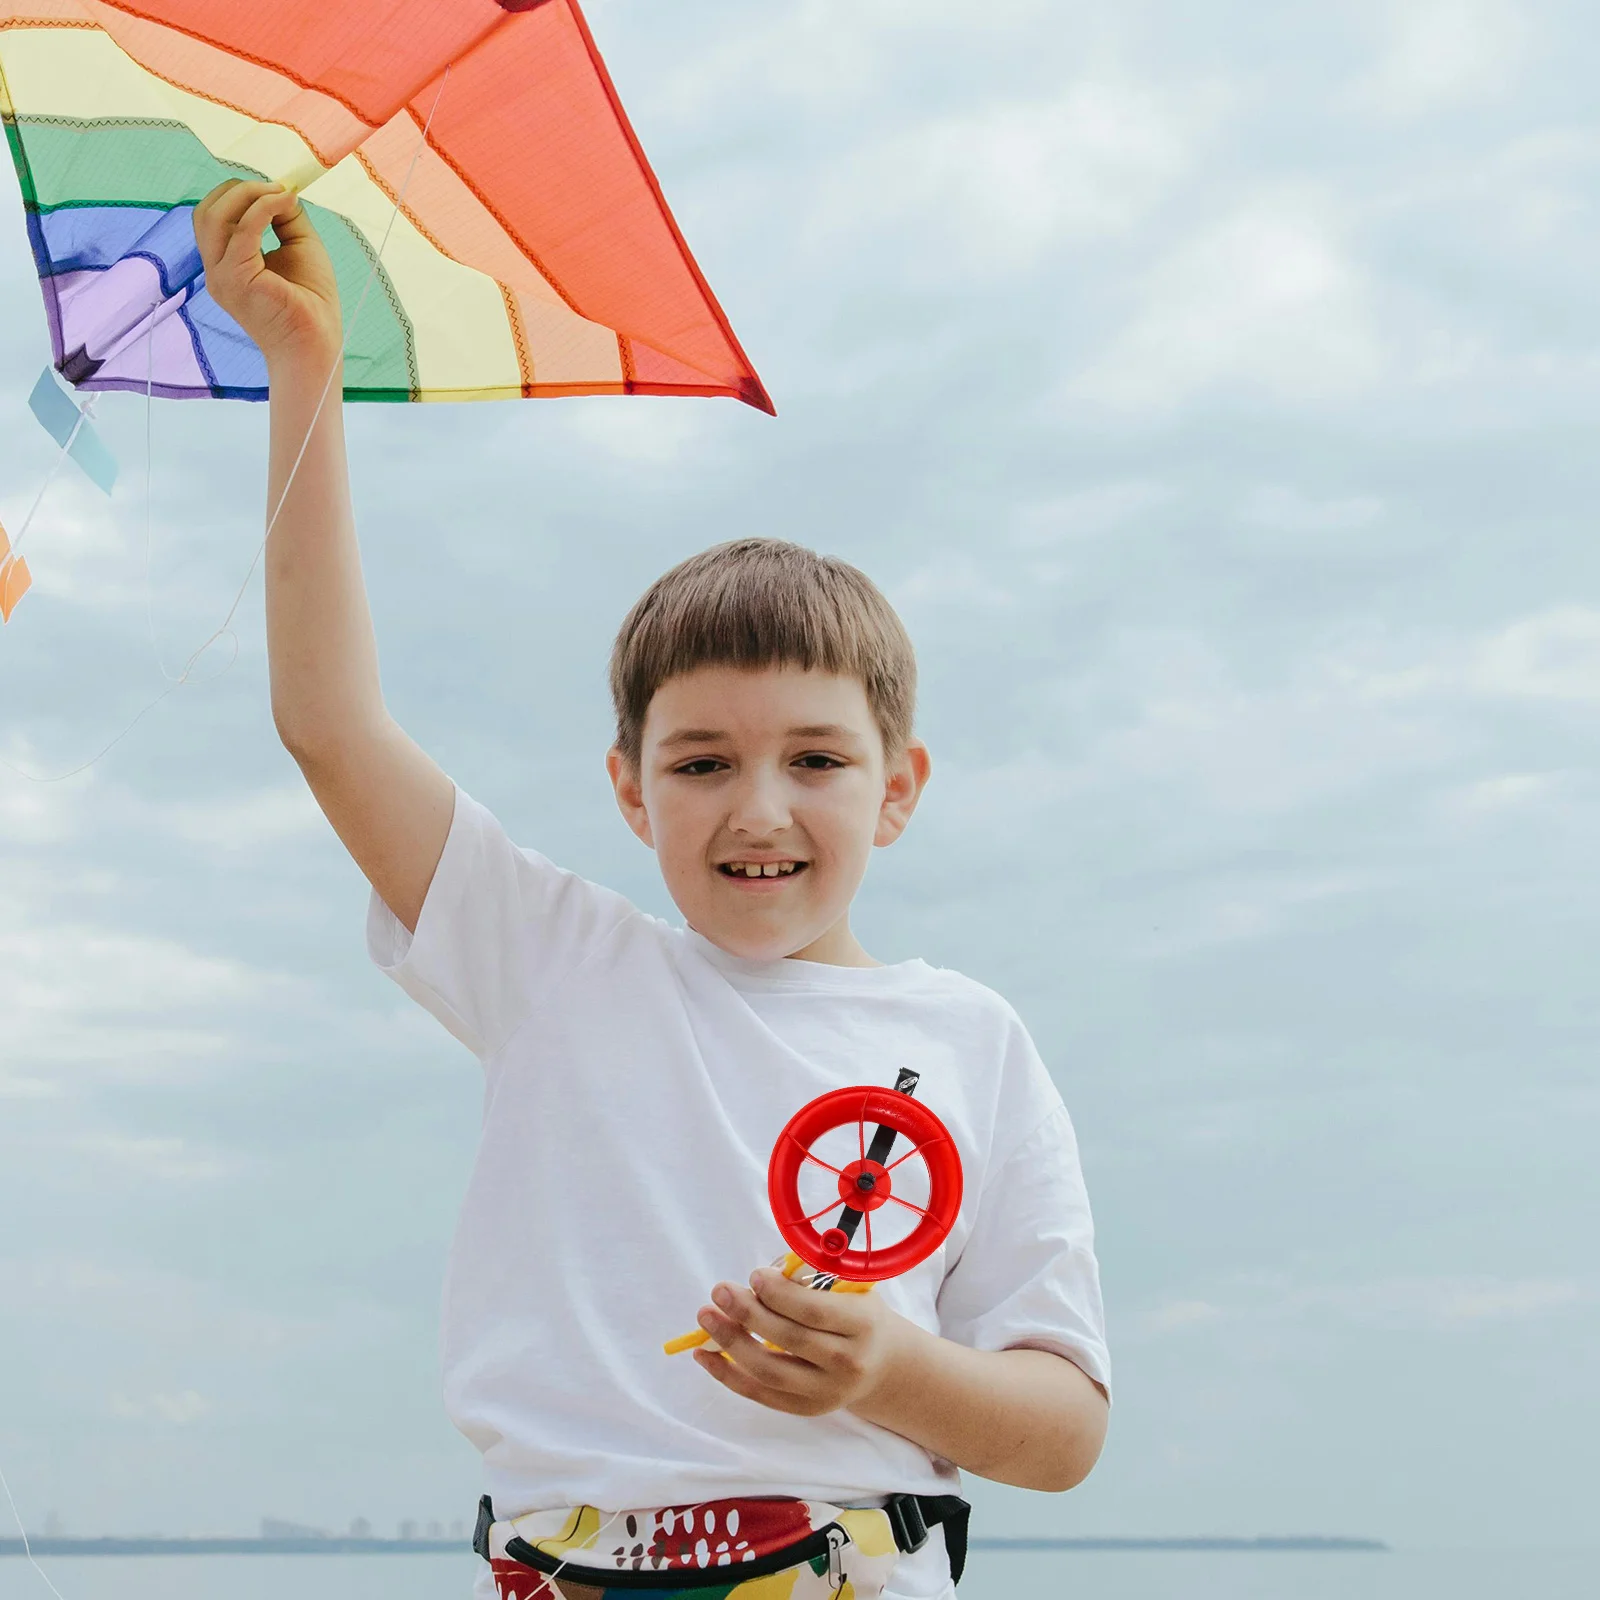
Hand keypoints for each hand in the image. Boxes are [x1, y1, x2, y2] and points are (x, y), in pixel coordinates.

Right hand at [193, 180, 341, 366]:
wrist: (317, 344)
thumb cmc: (312, 303)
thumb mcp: (299, 246)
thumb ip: (285, 217)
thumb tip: (281, 188)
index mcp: (226, 264)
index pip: (214, 217)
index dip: (239, 195)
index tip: (274, 189)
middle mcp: (216, 270)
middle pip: (208, 211)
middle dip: (240, 190)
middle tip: (276, 187)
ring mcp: (221, 276)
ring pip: (215, 216)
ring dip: (247, 194)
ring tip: (280, 192)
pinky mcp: (236, 279)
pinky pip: (242, 230)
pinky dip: (263, 208)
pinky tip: (284, 201)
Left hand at [692, 1267, 914, 1417]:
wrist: (883, 1364)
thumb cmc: (858, 1314)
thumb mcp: (850, 1289)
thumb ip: (810, 1281)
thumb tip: (760, 1280)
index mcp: (862, 1324)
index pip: (814, 1312)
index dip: (779, 1294)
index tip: (754, 1276)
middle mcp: (847, 1363)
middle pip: (788, 1340)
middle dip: (748, 1313)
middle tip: (719, 1291)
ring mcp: (826, 1392)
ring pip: (770, 1371)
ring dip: (732, 1343)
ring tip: (706, 1317)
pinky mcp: (806, 1409)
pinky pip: (761, 1394)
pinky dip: (729, 1375)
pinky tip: (705, 1354)